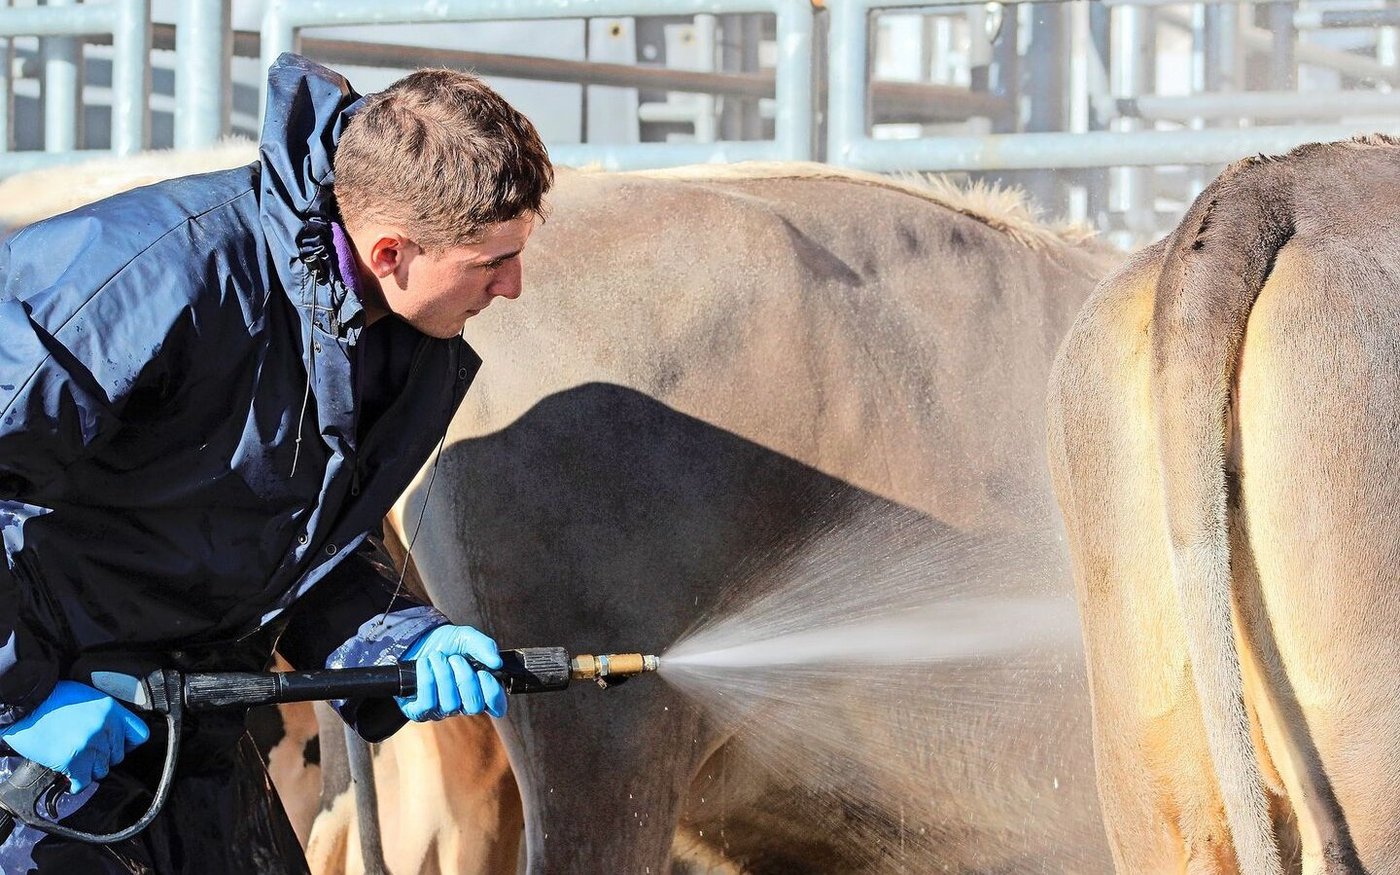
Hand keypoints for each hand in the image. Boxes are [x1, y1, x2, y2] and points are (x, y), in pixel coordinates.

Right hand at [0, 681, 149, 791]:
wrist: (26, 704)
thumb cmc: (53, 698)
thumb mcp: (89, 698)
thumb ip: (103, 715)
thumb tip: (109, 732)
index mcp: (112, 710)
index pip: (140, 734)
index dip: (129, 744)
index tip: (119, 747)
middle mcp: (106, 727)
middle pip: (117, 756)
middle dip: (103, 758)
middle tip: (88, 755)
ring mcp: (90, 745)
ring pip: (101, 771)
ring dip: (88, 770)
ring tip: (77, 763)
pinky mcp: (73, 760)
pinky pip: (82, 782)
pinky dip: (76, 784)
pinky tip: (71, 779)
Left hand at [396, 625, 506, 720]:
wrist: (417, 641)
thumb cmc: (445, 644)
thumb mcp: (467, 638)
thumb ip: (485, 646)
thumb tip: (497, 663)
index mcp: (481, 689)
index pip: (497, 706)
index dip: (493, 692)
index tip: (483, 673)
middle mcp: (463, 704)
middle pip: (474, 705)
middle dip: (465, 678)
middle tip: (455, 659)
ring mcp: (442, 710)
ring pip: (450, 704)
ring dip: (443, 675)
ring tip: (437, 658)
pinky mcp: (420, 711)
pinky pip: (427, 705)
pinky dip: (426, 680)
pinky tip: (424, 665)